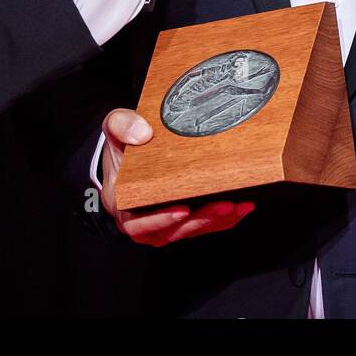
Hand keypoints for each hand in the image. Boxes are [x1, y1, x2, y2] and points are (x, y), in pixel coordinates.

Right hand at [99, 108, 255, 245]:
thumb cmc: (122, 144)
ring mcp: (164, 224)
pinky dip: (223, 220)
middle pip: (173, 230)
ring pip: (192, 230)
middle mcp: (143, 221)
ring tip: (238, 207)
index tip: (182, 210)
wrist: (129, 151)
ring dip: (216, 221)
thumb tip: (142, 134)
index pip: (139, 223)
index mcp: (123, 205)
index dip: (160, 220)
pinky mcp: (182, 222)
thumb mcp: (113, 127)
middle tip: (223, 206)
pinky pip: (203, 225)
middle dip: (200, 220)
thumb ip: (121, 125)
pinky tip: (241, 209)